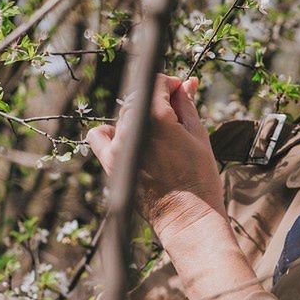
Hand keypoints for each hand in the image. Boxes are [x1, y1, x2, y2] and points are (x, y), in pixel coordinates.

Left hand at [85, 74, 224, 237]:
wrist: (187, 218)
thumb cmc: (200, 178)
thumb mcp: (198, 136)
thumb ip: (187, 105)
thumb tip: (188, 82)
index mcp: (156, 117)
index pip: (156, 83)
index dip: (171, 84)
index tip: (182, 94)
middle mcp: (132, 128)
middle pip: (140, 98)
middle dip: (158, 99)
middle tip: (178, 116)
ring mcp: (119, 146)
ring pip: (125, 116)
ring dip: (141, 117)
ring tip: (162, 135)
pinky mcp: (111, 163)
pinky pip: (99, 136)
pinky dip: (110, 132)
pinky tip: (128, 138)